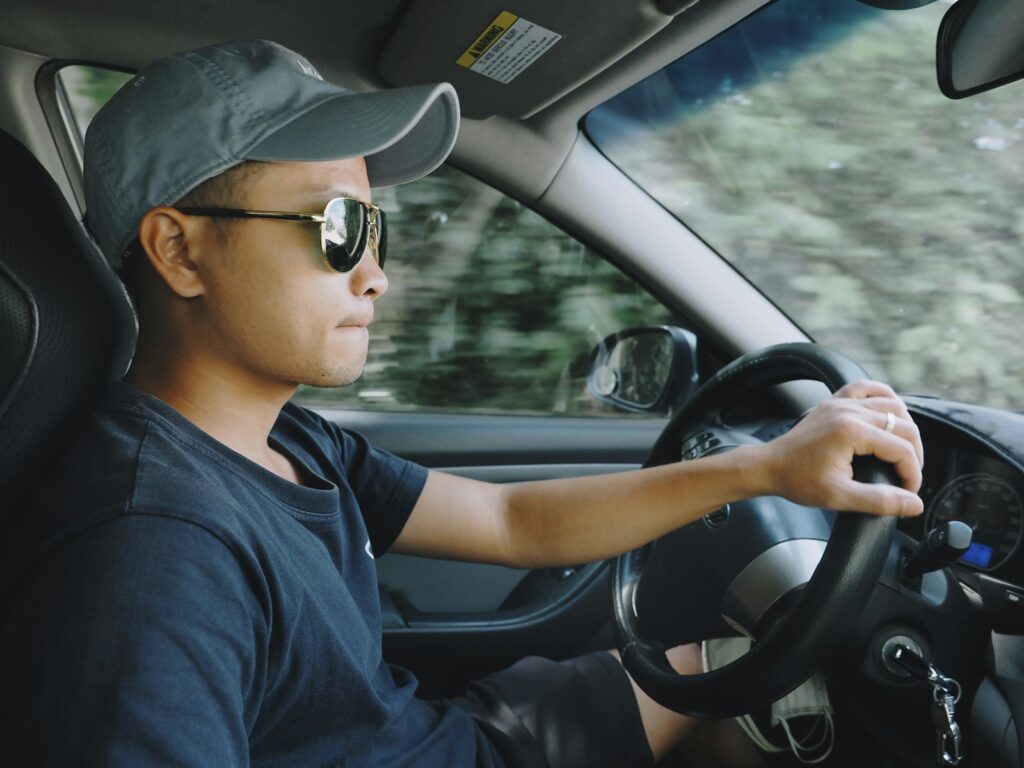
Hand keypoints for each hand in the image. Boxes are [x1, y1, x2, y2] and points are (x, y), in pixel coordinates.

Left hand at [747, 379, 924, 516]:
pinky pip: (868, 388)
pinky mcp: (834, 401)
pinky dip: (884, 397)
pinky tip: (889, 414)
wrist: (769, 466)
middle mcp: (849, 411)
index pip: (902, 450)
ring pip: (892, 404)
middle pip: (904, 426)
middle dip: (913, 454)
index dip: (912, 474)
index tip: (907, 493)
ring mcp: (842, 402)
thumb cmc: (798, 481)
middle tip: (907, 477)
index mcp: (851, 431)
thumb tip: (913, 504)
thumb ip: (879, 500)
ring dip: (905, 427)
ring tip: (903, 453)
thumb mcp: (839, 497)